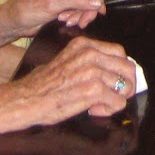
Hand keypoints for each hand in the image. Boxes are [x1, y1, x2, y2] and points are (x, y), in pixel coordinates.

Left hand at [2, 0, 106, 36]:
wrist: (14, 21)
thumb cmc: (27, 9)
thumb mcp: (52, 4)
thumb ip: (76, 1)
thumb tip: (98, 2)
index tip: (97, 10)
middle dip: (87, 8)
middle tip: (82, 22)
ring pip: (86, 2)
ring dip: (81, 14)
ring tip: (69, 22)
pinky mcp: (64, 3)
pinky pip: (78, 8)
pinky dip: (76, 17)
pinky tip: (66, 22)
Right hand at [11, 35, 135, 123]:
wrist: (27, 99)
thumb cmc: (43, 85)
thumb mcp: (67, 60)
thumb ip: (88, 61)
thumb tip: (111, 71)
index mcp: (84, 45)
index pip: (119, 52)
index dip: (120, 69)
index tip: (115, 81)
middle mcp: (91, 54)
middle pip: (128, 67)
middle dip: (126, 84)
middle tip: (116, 95)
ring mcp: (93, 71)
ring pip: (126, 85)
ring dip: (116, 98)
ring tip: (99, 104)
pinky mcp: (94, 89)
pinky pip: (118, 101)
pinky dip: (109, 109)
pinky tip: (93, 110)